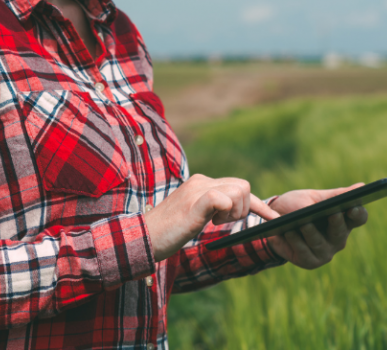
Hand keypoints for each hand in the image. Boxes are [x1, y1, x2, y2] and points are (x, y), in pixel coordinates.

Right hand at [144, 174, 280, 260]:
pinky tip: (210, 221)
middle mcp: (200, 181)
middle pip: (243, 186)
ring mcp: (198, 189)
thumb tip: (233, 209)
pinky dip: (226, 212)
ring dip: (235, 212)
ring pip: (239, 191)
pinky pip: (225, 199)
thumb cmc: (167, 232)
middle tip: (222, 222)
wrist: (144, 237)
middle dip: (244, 208)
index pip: (237, 187)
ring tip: (213, 222)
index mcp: (200, 183)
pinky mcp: (196, 201)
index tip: (274, 218)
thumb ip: (212, 207)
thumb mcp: (194, 215)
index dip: (259, 204)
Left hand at [267, 185, 368, 268]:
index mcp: (343, 221)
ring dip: (310, 232)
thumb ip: (334, 195)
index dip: (358, 213)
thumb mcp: (313, 197)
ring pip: (319, 242)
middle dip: (336, 222)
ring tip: (303, 223)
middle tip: (333, 213)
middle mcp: (337, 239)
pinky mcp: (309, 261)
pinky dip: (295, 241)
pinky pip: (303, 252)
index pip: (358, 218)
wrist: (268, 220)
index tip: (353, 207)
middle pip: (340, 231)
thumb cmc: (296, 206)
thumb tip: (361, 187)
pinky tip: (288, 232)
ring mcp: (324, 252)